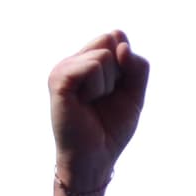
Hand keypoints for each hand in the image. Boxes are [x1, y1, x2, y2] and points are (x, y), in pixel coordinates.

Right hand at [48, 30, 149, 187]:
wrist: (95, 157)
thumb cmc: (111, 128)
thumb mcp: (135, 95)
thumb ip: (137, 66)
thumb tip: (120, 41)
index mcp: (88, 60)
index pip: (117, 38)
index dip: (126, 67)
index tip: (116, 91)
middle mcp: (74, 60)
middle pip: (111, 42)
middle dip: (119, 74)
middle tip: (104, 98)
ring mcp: (64, 67)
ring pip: (104, 55)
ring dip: (108, 85)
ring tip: (92, 103)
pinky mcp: (58, 78)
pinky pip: (92, 66)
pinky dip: (98, 88)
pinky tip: (84, 103)